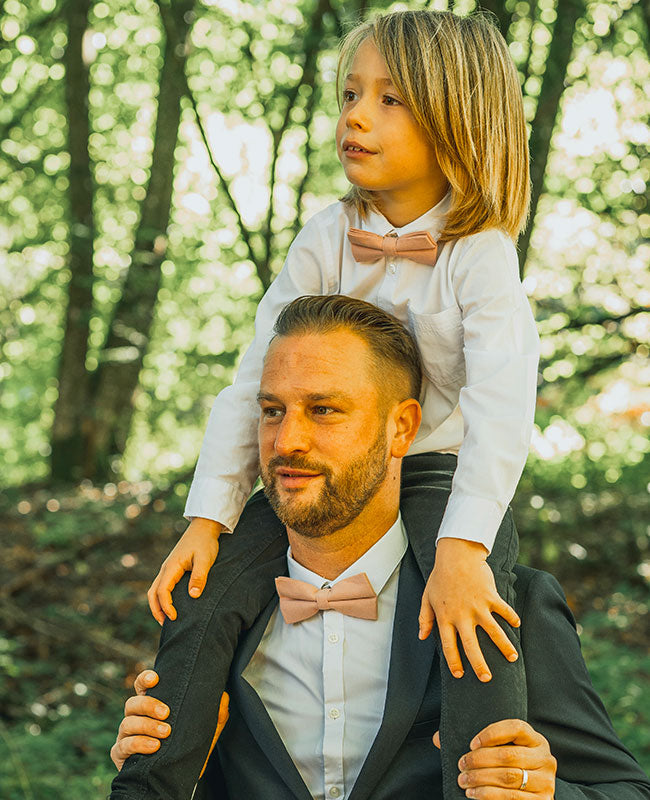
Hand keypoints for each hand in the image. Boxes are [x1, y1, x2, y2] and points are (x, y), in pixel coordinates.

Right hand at [110, 670, 229, 771]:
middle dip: (148, 705)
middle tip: (166, 712)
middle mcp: (135, 717)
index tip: (156, 678)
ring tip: (165, 732)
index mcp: (151, 705)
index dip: (145, 679)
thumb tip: (224, 695)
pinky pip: (123, 746)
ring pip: (127, 723)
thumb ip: (215, 713)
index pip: (142, 686)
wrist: (176, 777)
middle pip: (132, 703)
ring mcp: (126, 735)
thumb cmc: (187, 745)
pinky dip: (138, 744)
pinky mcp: (122, 754)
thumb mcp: (205, 730)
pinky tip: (154, 747)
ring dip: (147, 726)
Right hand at [147, 517, 222, 623]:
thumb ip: (199, 577)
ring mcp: (168, 568)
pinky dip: (162, 598)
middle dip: (156, 610)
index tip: (174, 618)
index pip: (162, 591)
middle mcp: (166, 568)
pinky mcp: (173, 568)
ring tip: (166, 619)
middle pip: (153, 593)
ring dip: (158, 605)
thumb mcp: (205, 559)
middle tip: (166, 625)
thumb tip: (193, 595)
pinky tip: (172, 605)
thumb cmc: (205, 542)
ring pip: (155, 589)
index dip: (166, 606)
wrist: (203, 527)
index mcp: (172, 567)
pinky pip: (162, 585)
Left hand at [418, 538, 519, 680]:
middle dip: (480, 665)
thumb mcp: (427, 597)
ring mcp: (478, 606)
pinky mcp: (490, 596)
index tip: (460, 675)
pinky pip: (504, 611)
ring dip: (504, 646)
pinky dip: (512, 618)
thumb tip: (422, 637)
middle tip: (487, 679)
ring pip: (494, 632)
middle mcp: (462, 615)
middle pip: (471, 646)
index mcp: (445, 617)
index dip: (454, 662)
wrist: (456, 554)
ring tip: (512, 658)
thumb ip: (424, 618)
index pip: (449, 646)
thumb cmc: (440, 576)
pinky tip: (517, 625)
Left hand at [457, 719, 556, 799]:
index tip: (471, 743)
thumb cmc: (510, 768)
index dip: (492, 733)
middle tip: (461, 765)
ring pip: (508, 778)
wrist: (531, 795)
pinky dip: (489, 796)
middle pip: (508, 755)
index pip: (516, 727)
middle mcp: (545, 758)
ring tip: (463, 780)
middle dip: (479, 761)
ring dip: (480, 779)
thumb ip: (476, 742)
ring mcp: (546, 781)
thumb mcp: (501, 751)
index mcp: (535, 740)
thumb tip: (439, 738)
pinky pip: (512, 798)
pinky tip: (474, 794)